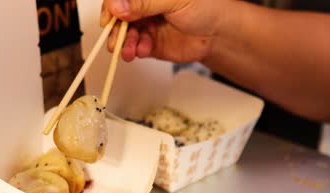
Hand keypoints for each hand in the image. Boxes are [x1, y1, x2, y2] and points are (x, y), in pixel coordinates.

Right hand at [101, 0, 232, 62]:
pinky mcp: (149, 43)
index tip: (109, 18)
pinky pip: (135, 47)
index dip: (111, 7)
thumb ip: (144, 3)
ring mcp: (146, 24)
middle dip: (115, 29)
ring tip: (128, 50)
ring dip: (123, 43)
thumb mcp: (174, 0)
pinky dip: (135, 50)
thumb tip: (117, 6)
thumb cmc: (206, 7)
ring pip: (124, 34)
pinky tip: (142, 50)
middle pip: (118, 16)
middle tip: (116, 38)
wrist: (220, 34)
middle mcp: (143, 6)